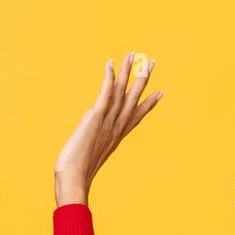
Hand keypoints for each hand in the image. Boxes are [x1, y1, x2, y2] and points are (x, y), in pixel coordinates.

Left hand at [54, 53, 162, 206]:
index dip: (149, 104)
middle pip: (134, 98)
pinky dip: (109, 78)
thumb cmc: (77, 174)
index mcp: (116, 136)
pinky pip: (105, 94)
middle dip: (143, 79)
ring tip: (134, 54)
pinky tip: (110, 64)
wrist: (74, 180)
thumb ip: (93, 140)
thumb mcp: (89, 155)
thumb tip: (90, 127)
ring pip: (122, 92)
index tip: (160, 92)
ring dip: (128, 71)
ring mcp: (107, 122)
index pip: (136, 116)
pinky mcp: (96, 117)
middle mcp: (116, 127)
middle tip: (152, 62)